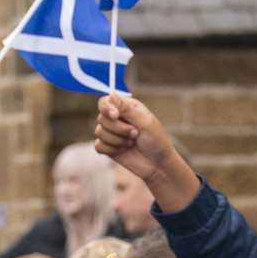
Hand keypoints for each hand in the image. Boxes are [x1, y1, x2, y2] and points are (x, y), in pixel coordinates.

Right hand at [94, 95, 199, 211]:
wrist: (158, 164)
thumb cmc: (156, 140)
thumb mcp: (145, 122)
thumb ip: (127, 109)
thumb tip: (111, 93)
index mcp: (126, 107)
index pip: (105, 101)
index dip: (106, 108)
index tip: (115, 116)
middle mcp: (116, 118)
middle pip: (101, 118)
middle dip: (118, 129)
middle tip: (135, 134)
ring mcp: (111, 133)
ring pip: (99, 132)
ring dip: (117, 140)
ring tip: (132, 143)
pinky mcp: (108, 147)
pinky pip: (98, 146)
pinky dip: (111, 149)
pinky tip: (123, 150)